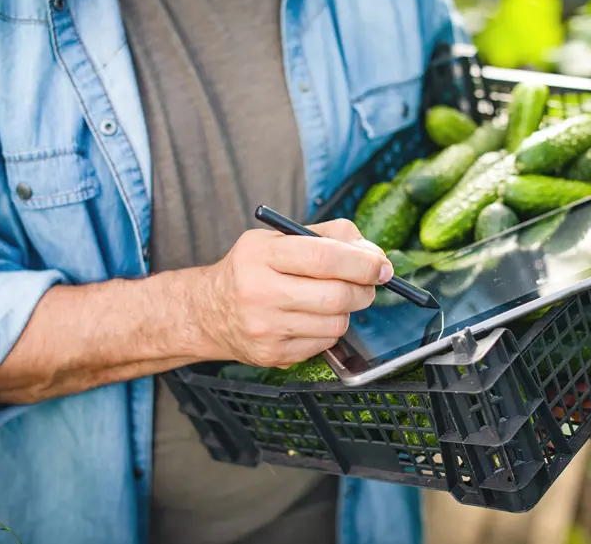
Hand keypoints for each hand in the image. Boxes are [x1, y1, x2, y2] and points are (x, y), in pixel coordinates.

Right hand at [201, 219, 392, 367]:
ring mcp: (265, 328)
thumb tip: (372, 253)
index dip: (362, 263)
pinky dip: (328, 330)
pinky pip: (324, 344)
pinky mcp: (272, 354)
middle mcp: (259, 292)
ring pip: (336, 323)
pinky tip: (312, 319)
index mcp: (261, 254)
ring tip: (331, 300)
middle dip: (363, 289)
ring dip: (346, 311)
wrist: (208, 312)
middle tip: (367, 283)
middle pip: (336, 296)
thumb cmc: (252, 269)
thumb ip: (328, 236)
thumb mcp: (278, 239)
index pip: (325, 258)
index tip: (382, 266)